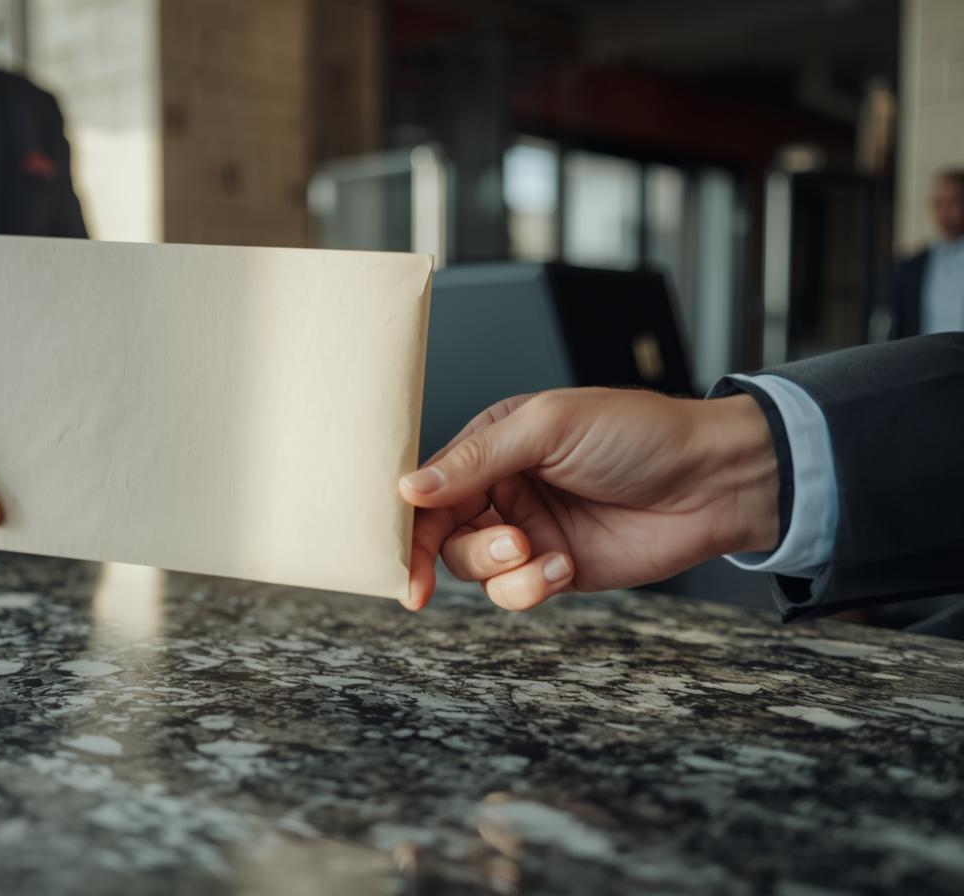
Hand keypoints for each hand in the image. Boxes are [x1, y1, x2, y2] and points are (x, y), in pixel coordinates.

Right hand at [397, 388, 778, 611]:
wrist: (715, 482)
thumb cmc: (640, 435)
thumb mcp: (550, 428)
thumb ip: (476, 459)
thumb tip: (408, 488)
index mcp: (493, 443)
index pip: (429, 486)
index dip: (408, 522)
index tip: (400, 558)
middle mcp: (502, 488)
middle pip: (441, 532)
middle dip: (456, 549)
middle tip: (502, 546)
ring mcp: (527, 531)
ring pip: (473, 567)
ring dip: (497, 568)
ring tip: (536, 553)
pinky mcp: (553, 569)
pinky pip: (512, 592)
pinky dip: (527, 588)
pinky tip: (561, 567)